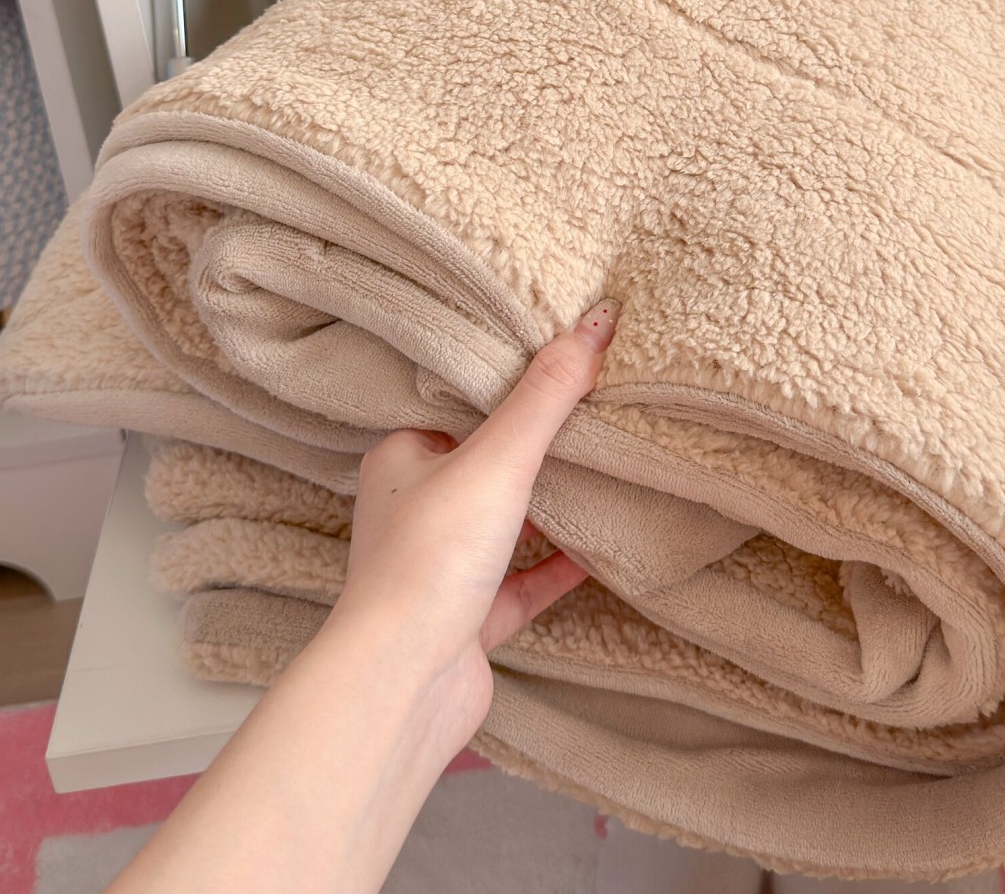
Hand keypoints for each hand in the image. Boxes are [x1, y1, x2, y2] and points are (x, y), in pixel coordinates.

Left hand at [326, 297, 619, 763]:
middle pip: (483, 465)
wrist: (404, 682)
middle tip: (593, 411)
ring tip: (603, 471)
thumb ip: (547, 395)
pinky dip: (558, 568)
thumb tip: (596, 322)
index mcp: (402, 458)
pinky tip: (600, 552)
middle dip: (533, 446)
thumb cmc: (430, 559)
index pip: (457, 404)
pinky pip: (521, 584)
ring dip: (548, 507)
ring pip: (503, 525)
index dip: (505, 383)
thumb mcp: (498, 460)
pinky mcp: (467, 620)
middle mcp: (413, 509)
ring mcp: (440, 568)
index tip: (557, 359)